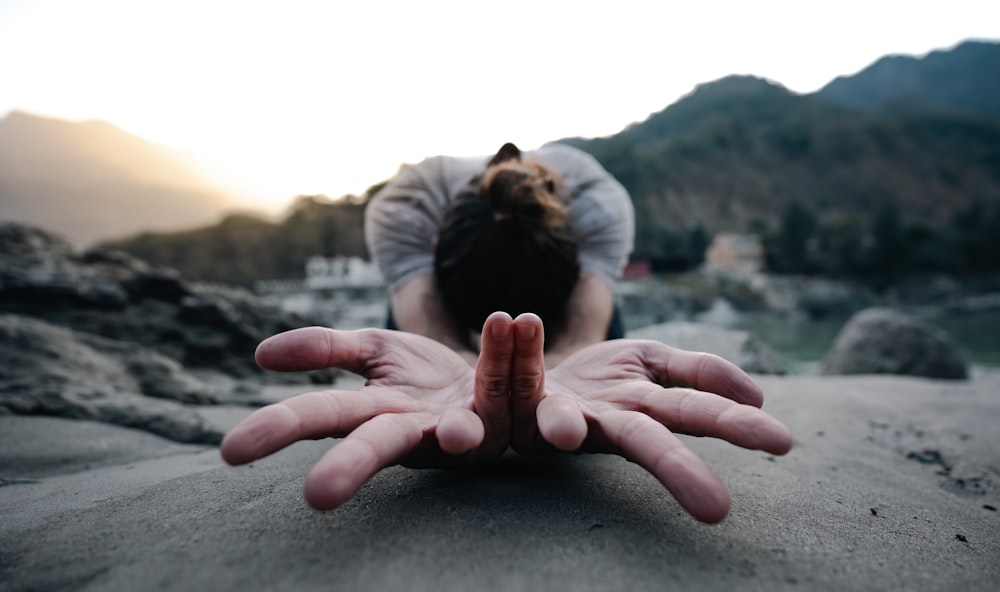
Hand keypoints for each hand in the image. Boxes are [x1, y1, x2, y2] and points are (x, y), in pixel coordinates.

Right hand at [220, 312, 517, 509]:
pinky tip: (514, 323)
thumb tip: (261, 355)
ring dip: (462, 430)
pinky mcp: (511, 414)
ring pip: (461, 435)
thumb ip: (325, 349)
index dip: (278, 430)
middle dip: (349, 469)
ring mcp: (465, 428)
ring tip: (462, 433)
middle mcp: (416, 432)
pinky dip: (512, 355)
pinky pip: (516, 390)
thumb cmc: (423, 374)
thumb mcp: (373, 351)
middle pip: (376, 449)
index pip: (318, 417)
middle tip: (317, 496)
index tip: (231, 452)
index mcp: (374, 415)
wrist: (492, 375)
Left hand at [508, 313, 792, 522]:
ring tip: (560, 430)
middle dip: (677, 469)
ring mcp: (558, 413)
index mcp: (647, 407)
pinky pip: (510, 379)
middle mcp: (605, 420)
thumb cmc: (606, 379)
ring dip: (560, 423)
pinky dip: (516, 351)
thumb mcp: (656, 363)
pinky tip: (518, 325)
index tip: (782, 442)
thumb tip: (755, 394)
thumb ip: (700, 372)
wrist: (538, 373)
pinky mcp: (515, 399)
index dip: (736, 425)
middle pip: (644, 443)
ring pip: (561, 423)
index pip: (697, 412)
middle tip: (716, 507)